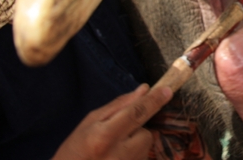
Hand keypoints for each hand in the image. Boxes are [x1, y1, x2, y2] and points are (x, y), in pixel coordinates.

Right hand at [53, 84, 172, 159]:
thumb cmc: (75, 150)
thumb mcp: (90, 122)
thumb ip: (118, 105)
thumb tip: (144, 90)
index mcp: (105, 137)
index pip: (136, 113)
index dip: (153, 101)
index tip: (167, 90)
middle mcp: (119, 155)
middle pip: (145, 133)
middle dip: (137, 129)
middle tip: (116, 134)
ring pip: (144, 146)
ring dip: (134, 144)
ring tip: (113, 150)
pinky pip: (141, 157)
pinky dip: (133, 155)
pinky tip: (115, 158)